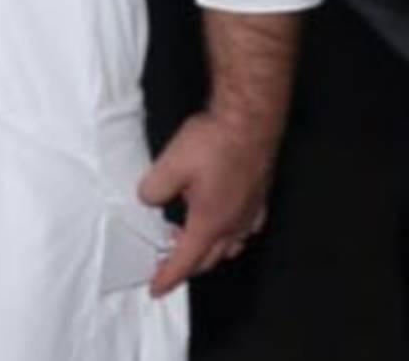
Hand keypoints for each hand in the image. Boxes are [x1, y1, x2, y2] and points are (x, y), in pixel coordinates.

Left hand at [137, 106, 280, 295]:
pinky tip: (222, 221)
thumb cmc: (215, 142)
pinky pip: (245, 227)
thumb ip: (153, 190)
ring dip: (207, 250)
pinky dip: (229, 233)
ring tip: (187, 241)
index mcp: (211, 222)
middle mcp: (235, 223)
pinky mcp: (258, 196)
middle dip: (186, 266)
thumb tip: (149, 200)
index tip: (156, 289)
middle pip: (209, 258)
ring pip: (229, 245)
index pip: (186, 261)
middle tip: (166, 266)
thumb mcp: (169, 166)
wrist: (251, 120)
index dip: (168, 276)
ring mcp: (251, 211)